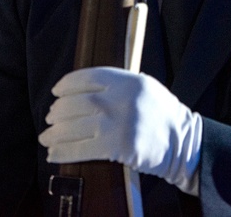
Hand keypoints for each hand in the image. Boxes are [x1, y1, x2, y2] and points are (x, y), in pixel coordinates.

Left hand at [38, 67, 202, 193]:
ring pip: (75, 126)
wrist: (183, 142)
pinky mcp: (119, 147)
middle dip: (58, 111)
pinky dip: (63, 152)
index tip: (56, 91)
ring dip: (55, 133)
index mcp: (129, 80)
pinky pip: (81, 149)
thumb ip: (118, 85)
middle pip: (77, 102)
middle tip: (50, 117)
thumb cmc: (161, 116)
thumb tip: (81, 90)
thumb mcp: (145, 88)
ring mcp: (120, 123)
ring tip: (46, 136)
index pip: (89, 76)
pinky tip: (53, 153)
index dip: (68, 84)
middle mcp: (123, 99)